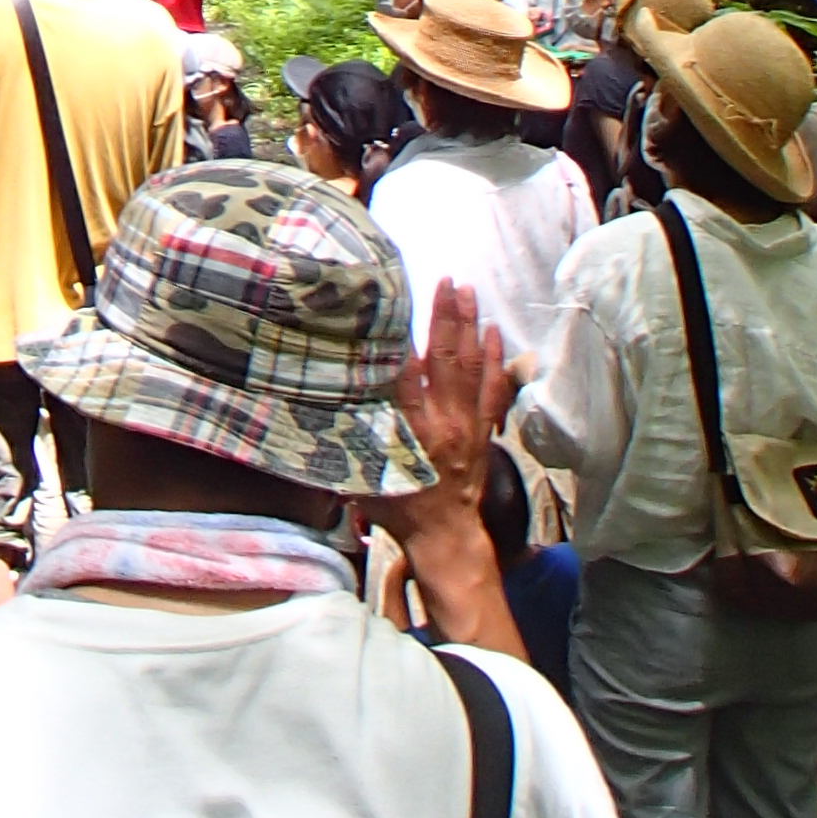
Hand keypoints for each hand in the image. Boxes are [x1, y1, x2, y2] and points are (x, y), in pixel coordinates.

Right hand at [367, 279, 511, 542]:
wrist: (447, 536)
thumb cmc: (400, 509)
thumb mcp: (364, 480)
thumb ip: (349, 443)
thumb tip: (322, 410)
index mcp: (412, 434)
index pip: (406, 380)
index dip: (403, 344)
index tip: (396, 310)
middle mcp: (444, 423)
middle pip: (446, 361)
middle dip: (445, 318)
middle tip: (446, 281)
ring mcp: (469, 425)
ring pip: (472, 368)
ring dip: (469, 328)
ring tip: (468, 291)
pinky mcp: (484, 430)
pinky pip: (493, 389)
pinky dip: (494, 359)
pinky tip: (491, 332)